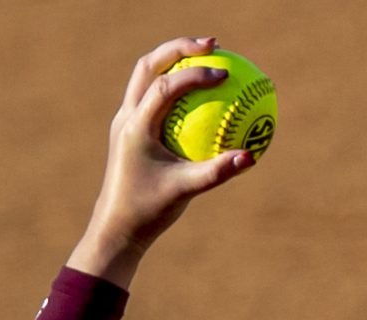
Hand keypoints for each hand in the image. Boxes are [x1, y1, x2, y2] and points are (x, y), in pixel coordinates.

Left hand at [65, 37, 257, 288]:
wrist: (116, 228)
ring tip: (206, 54)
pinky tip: (201, 89)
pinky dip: (174, 84)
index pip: (164, 87)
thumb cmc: (149, 211)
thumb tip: (251, 157)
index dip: (194, 74)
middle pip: (148, 65)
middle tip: (212, 44)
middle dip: (179, 47)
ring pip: (146, 75)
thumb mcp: (186, 192)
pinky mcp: (130, 129)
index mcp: (135, 128)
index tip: (223, 73)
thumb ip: (217, 172)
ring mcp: (125, 121)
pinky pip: (152, 96)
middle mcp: (126, 118)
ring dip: (173, 59)